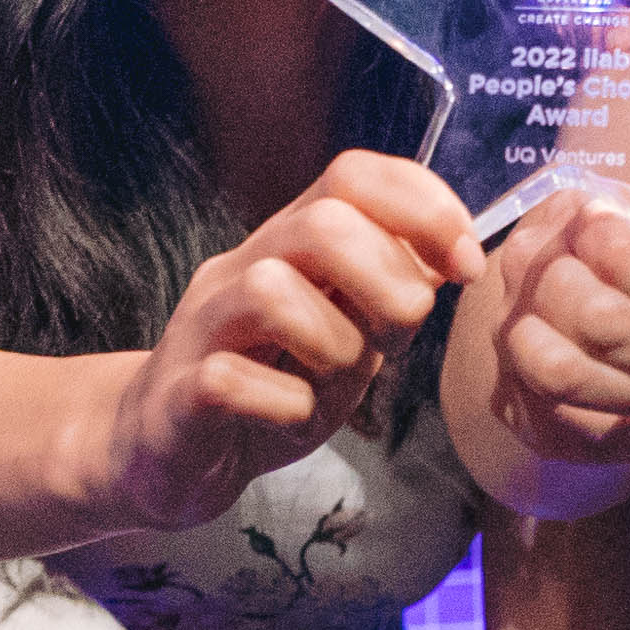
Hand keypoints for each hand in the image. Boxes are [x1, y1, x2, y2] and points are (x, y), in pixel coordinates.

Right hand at [92, 149, 481, 531]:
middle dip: (387, 284)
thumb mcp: (348, 337)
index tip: (464, 265)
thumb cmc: (268, 390)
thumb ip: (390, 292)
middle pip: (322, 223)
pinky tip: (291, 418)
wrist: (165, 453)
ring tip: (332, 385)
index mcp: (288, 245)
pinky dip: (282, 405)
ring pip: (272, 291)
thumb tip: (455, 252)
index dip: (424, 206)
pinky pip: (228, 379)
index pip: (353, 175)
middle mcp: (241, 268)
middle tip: (394, 339)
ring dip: (334, 346)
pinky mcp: (177, 392)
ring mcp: (203, 326)